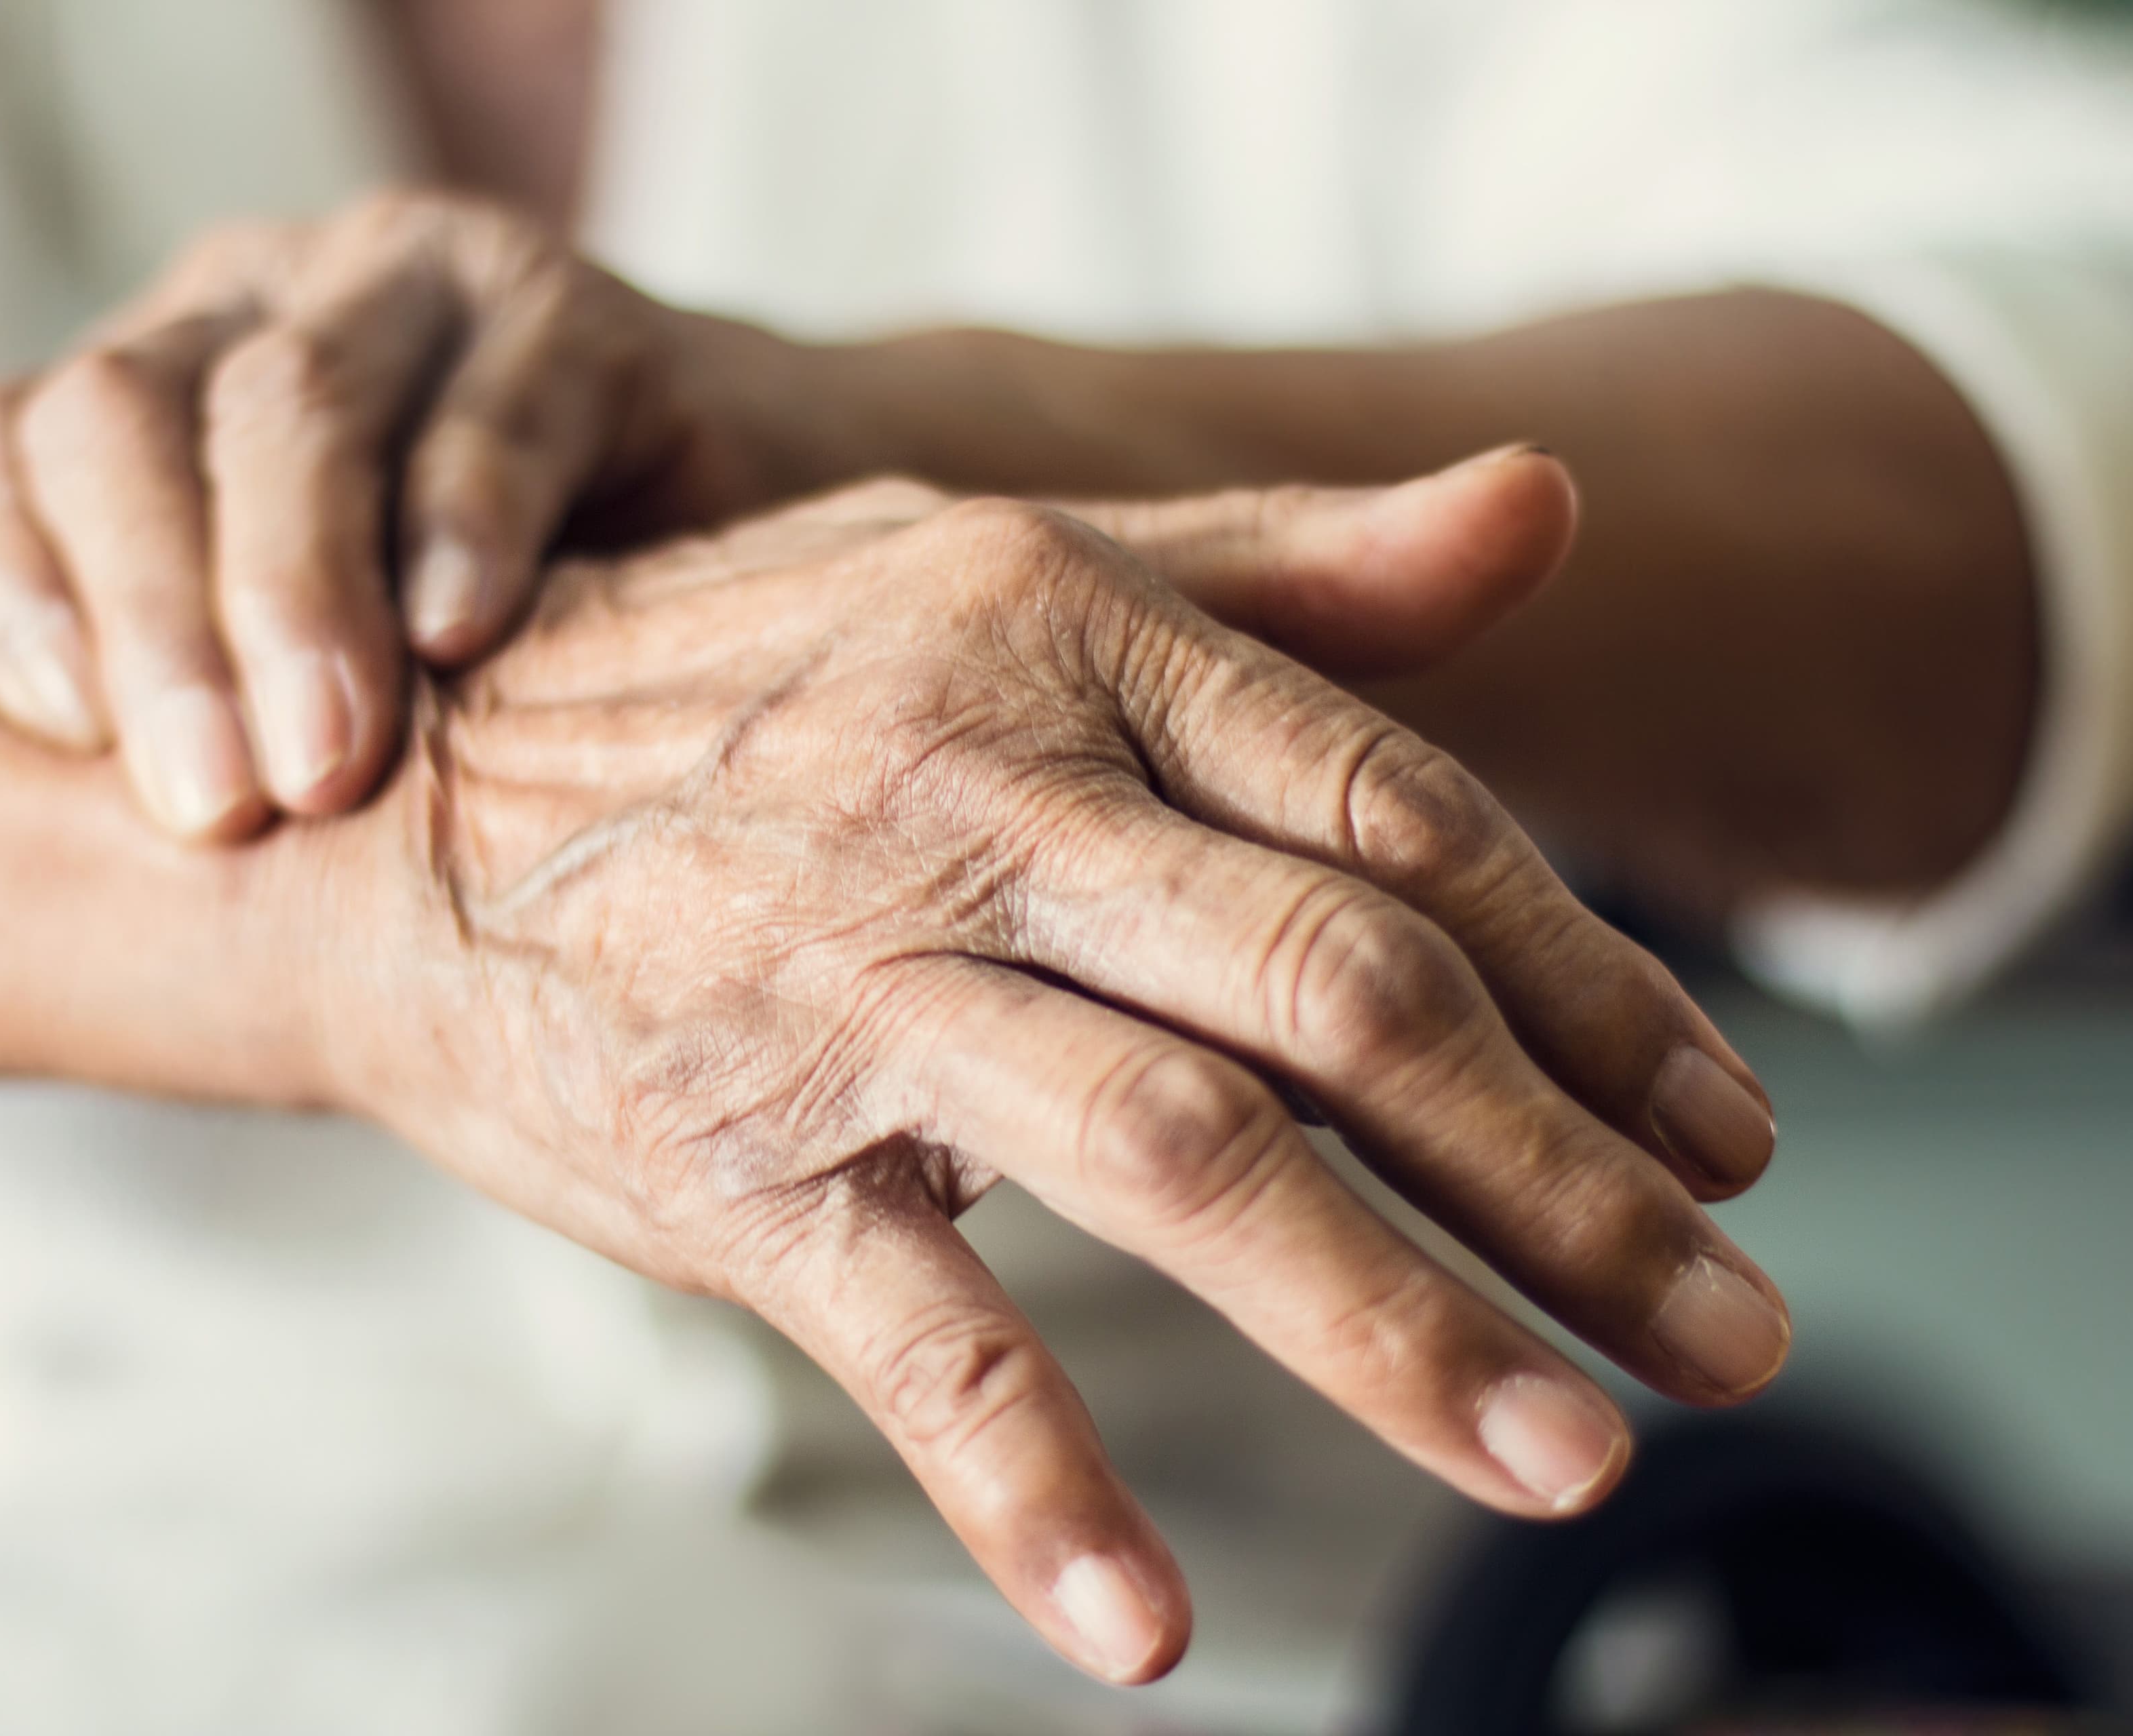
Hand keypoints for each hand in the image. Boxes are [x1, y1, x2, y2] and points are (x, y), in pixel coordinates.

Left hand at [0, 189, 776, 839]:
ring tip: (327, 761)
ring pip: (291, 402)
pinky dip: (468, 522)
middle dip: (152, 619)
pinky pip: (496, 405)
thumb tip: (77, 928)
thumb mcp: (320, 701)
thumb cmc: (499, 680)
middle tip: (213, 809)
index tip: (66, 742)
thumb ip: (210, 736)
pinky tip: (464, 636)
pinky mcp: (575, 315)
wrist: (759, 568)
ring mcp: (408, 287)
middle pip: (120, 416)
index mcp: (147, 403)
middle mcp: (250, 312)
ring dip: (295, 589)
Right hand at [304, 459, 1786, 1684]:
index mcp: (1069, 636)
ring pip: (1176, 1158)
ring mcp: (851, 984)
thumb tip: (1549, 500)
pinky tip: (1148, 1628)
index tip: (1738, 1133)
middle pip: (1339, 997)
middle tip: (1734, 1337)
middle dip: (1563, 1182)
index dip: (1600, 985)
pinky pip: (913, 1328)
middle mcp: (979, 794)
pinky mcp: (730, 1155)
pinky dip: (1031, 1482)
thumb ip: (1281, 567)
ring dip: (1388, 1326)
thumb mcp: (1000, 570)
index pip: (1402, 819)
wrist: (395, 806)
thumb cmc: (749, 689)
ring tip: (1566, 1461)